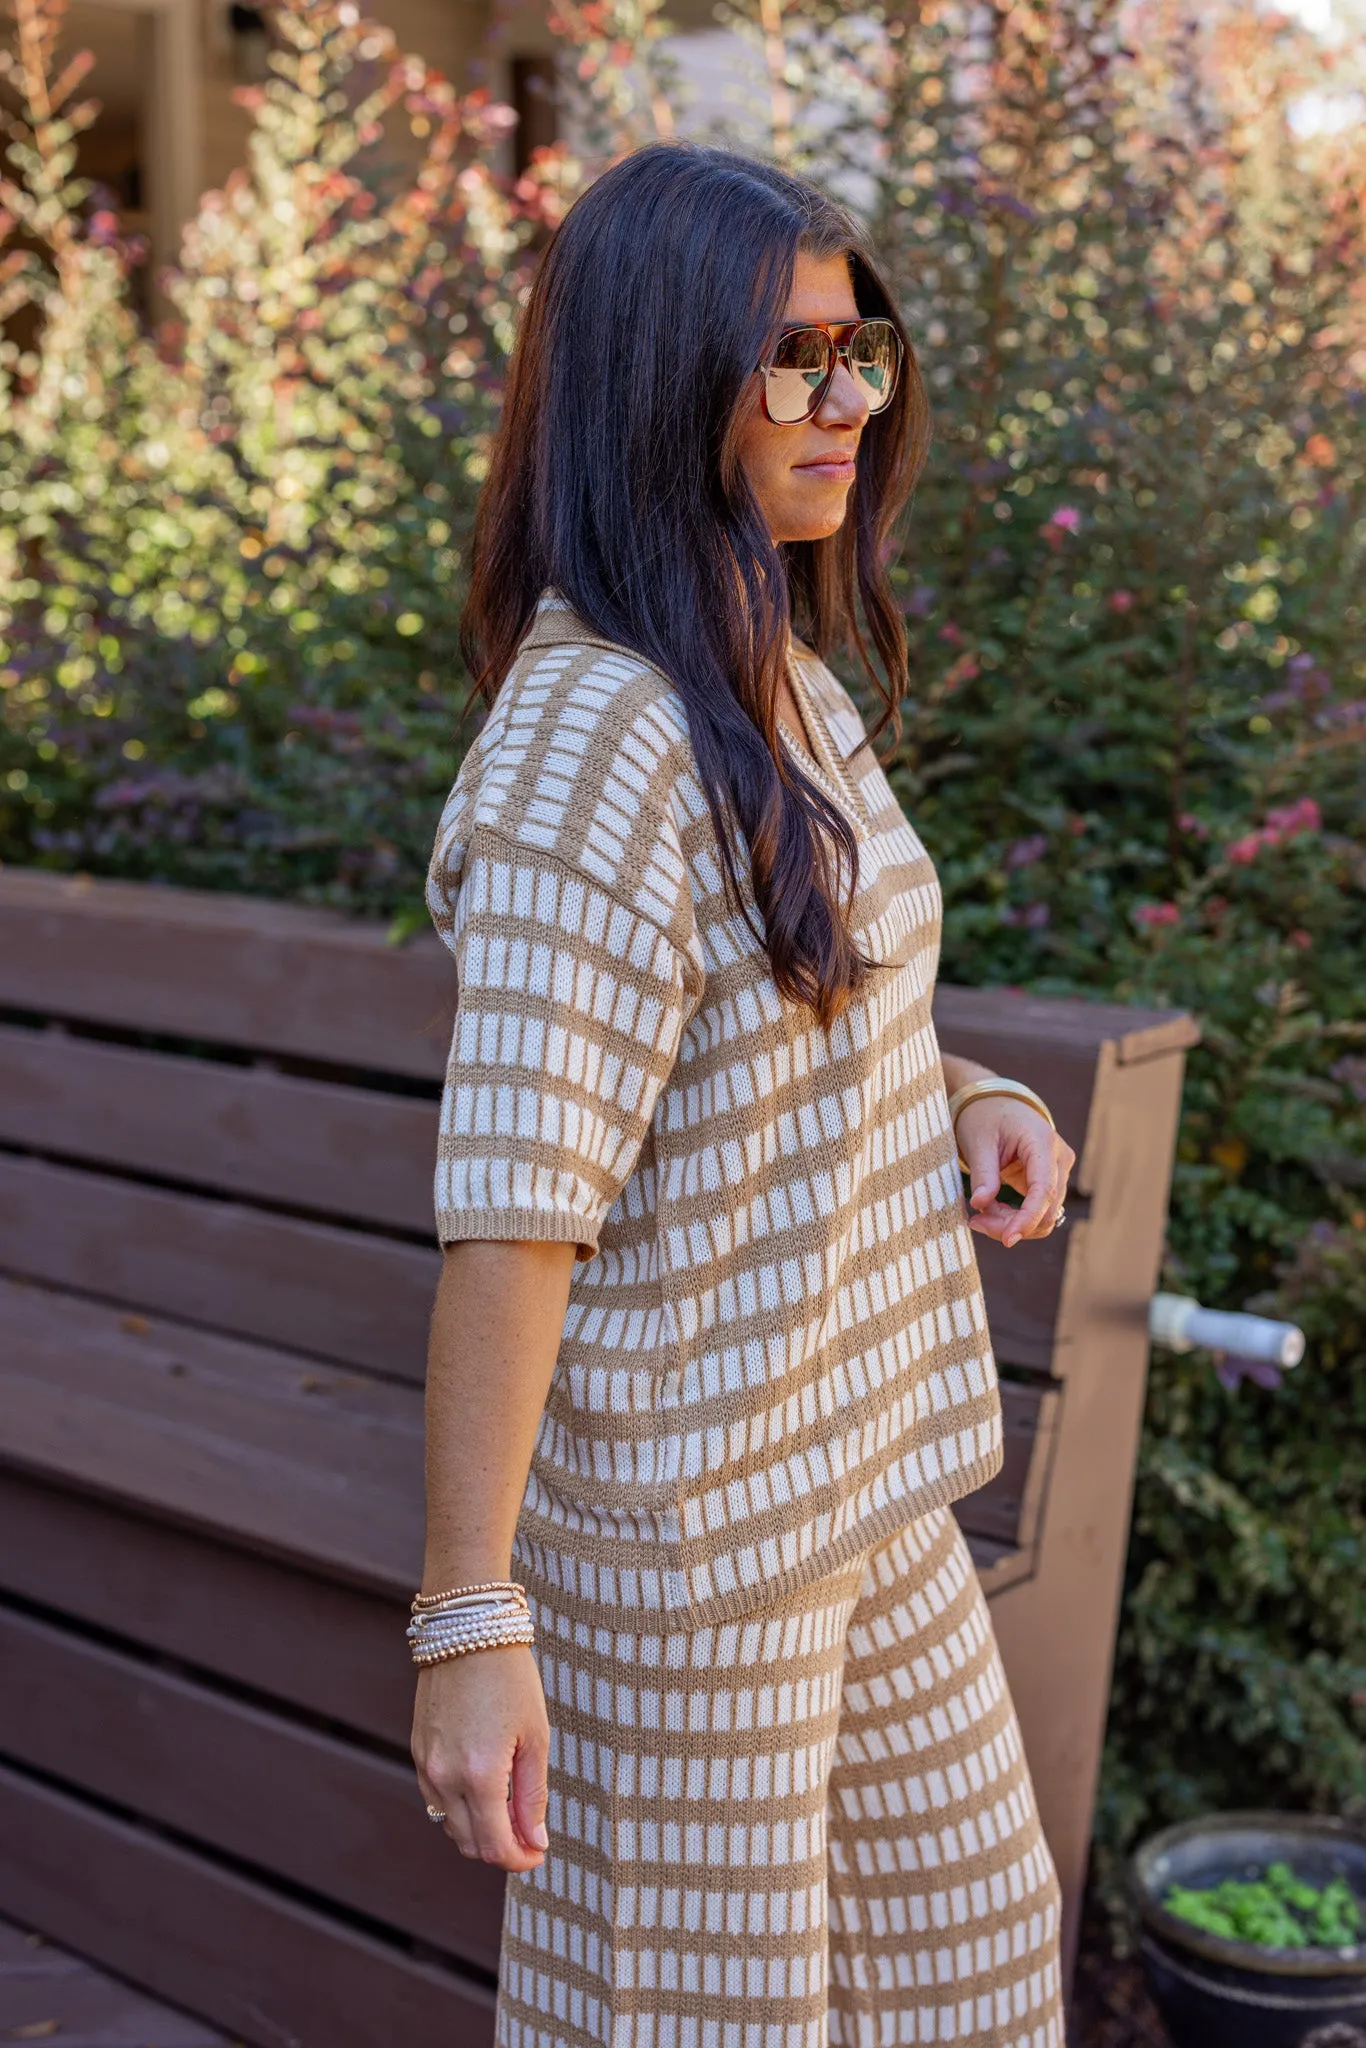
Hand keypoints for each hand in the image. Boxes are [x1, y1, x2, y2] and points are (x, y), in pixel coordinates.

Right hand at [411, 1646, 549, 1870]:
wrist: (468, 1630)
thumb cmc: (510, 1678)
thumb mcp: (535, 1736)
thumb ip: (533, 1795)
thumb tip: (535, 1842)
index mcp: (480, 1774)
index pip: (494, 1846)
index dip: (519, 1859)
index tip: (539, 1853)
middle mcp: (445, 1776)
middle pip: (469, 1844)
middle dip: (501, 1849)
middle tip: (529, 1836)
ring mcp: (426, 1765)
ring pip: (449, 1825)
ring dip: (479, 1831)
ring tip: (511, 1811)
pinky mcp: (418, 1751)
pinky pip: (436, 1799)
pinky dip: (460, 1808)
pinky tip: (485, 1790)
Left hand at [955, 1098, 1075, 1247]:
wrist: (996, 1103)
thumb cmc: (986, 1116)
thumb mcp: (978, 1141)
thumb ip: (983, 1173)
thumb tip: (980, 1206)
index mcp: (1042, 1143)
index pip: (1044, 1190)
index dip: (1028, 1218)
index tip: (1008, 1239)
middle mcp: (1059, 1158)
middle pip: (1047, 1209)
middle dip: (1012, 1224)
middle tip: (975, 1222)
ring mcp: (1058, 1171)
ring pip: (1045, 1215)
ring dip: (1013, 1223)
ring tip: (981, 1214)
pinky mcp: (1050, 1181)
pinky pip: (1038, 1209)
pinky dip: (1015, 1217)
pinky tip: (991, 1209)